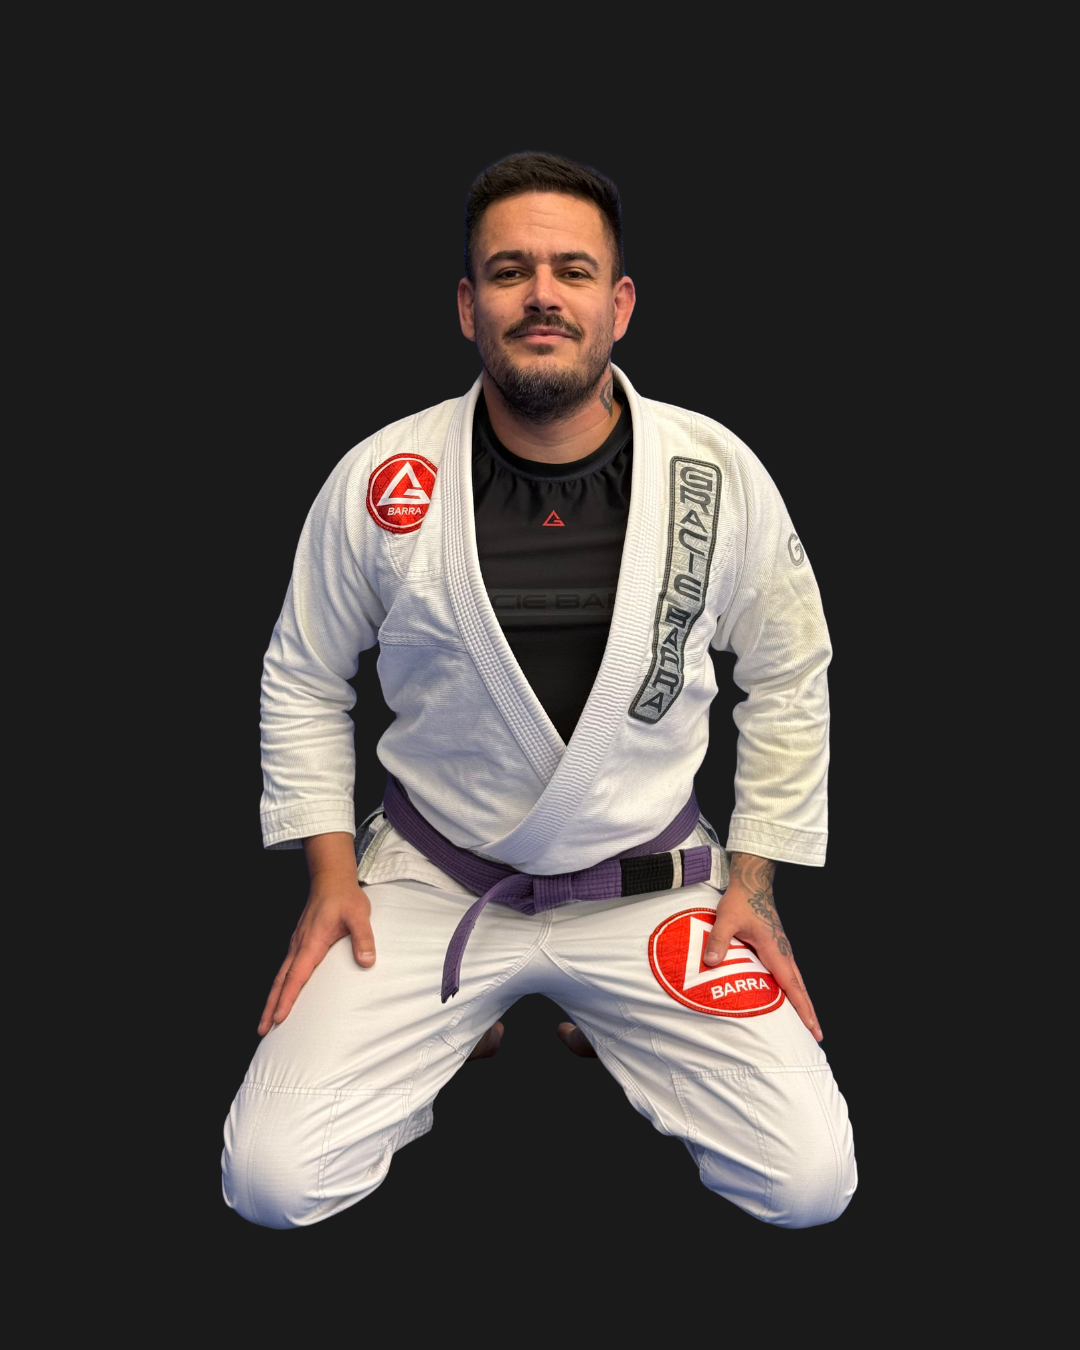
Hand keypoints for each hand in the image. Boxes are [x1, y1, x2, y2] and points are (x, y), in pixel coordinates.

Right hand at [258, 833, 374, 1034]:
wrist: (331, 879)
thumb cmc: (344, 897)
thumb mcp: (359, 915)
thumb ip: (363, 938)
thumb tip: (366, 962)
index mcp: (311, 943)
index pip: (296, 976)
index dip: (287, 998)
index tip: (278, 1018)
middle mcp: (299, 946)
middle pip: (281, 981)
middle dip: (270, 1006)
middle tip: (262, 1030)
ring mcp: (296, 944)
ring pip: (280, 975)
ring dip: (272, 998)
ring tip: (266, 1020)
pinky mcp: (299, 942)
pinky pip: (285, 968)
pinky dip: (279, 985)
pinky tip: (280, 994)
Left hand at [703, 852, 821, 1041]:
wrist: (752, 882)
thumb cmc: (740, 900)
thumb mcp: (726, 919)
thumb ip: (719, 940)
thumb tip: (712, 962)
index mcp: (775, 950)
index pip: (792, 985)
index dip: (801, 1008)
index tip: (811, 1027)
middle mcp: (783, 952)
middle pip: (800, 988)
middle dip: (808, 1012)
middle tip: (817, 1036)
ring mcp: (782, 949)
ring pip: (797, 980)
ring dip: (803, 1001)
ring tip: (808, 1022)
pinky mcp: (777, 946)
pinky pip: (789, 973)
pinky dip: (795, 989)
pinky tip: (791, 997)